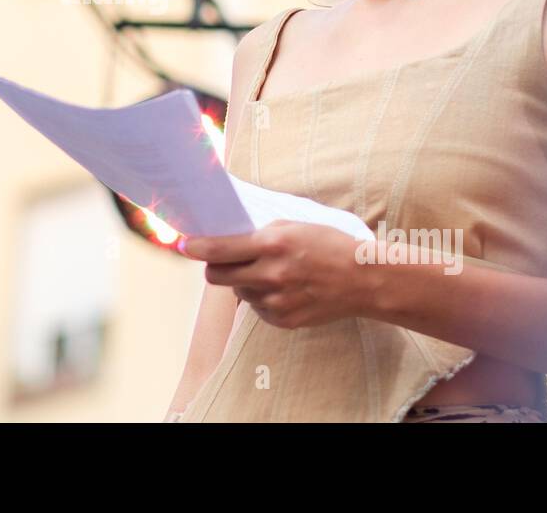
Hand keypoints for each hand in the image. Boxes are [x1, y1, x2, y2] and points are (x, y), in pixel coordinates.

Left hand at [180, 221, 368, 328]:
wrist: (363, 280)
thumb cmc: (329, 245)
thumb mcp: (294, 226)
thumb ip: (259, 234)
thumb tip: (226, 239)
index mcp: (273, 245)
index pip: (219, 249)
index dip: (196, 248)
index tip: (183, 246)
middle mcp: (271, 274)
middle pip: (218, 276)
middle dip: (215, 268)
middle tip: (222, 261)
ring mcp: (276, 301)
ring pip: (238, 292)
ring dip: (245, 282)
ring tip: (271, 273)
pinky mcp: (283, 320)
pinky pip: (257, 308)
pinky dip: (262, 298)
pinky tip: (285, 289)